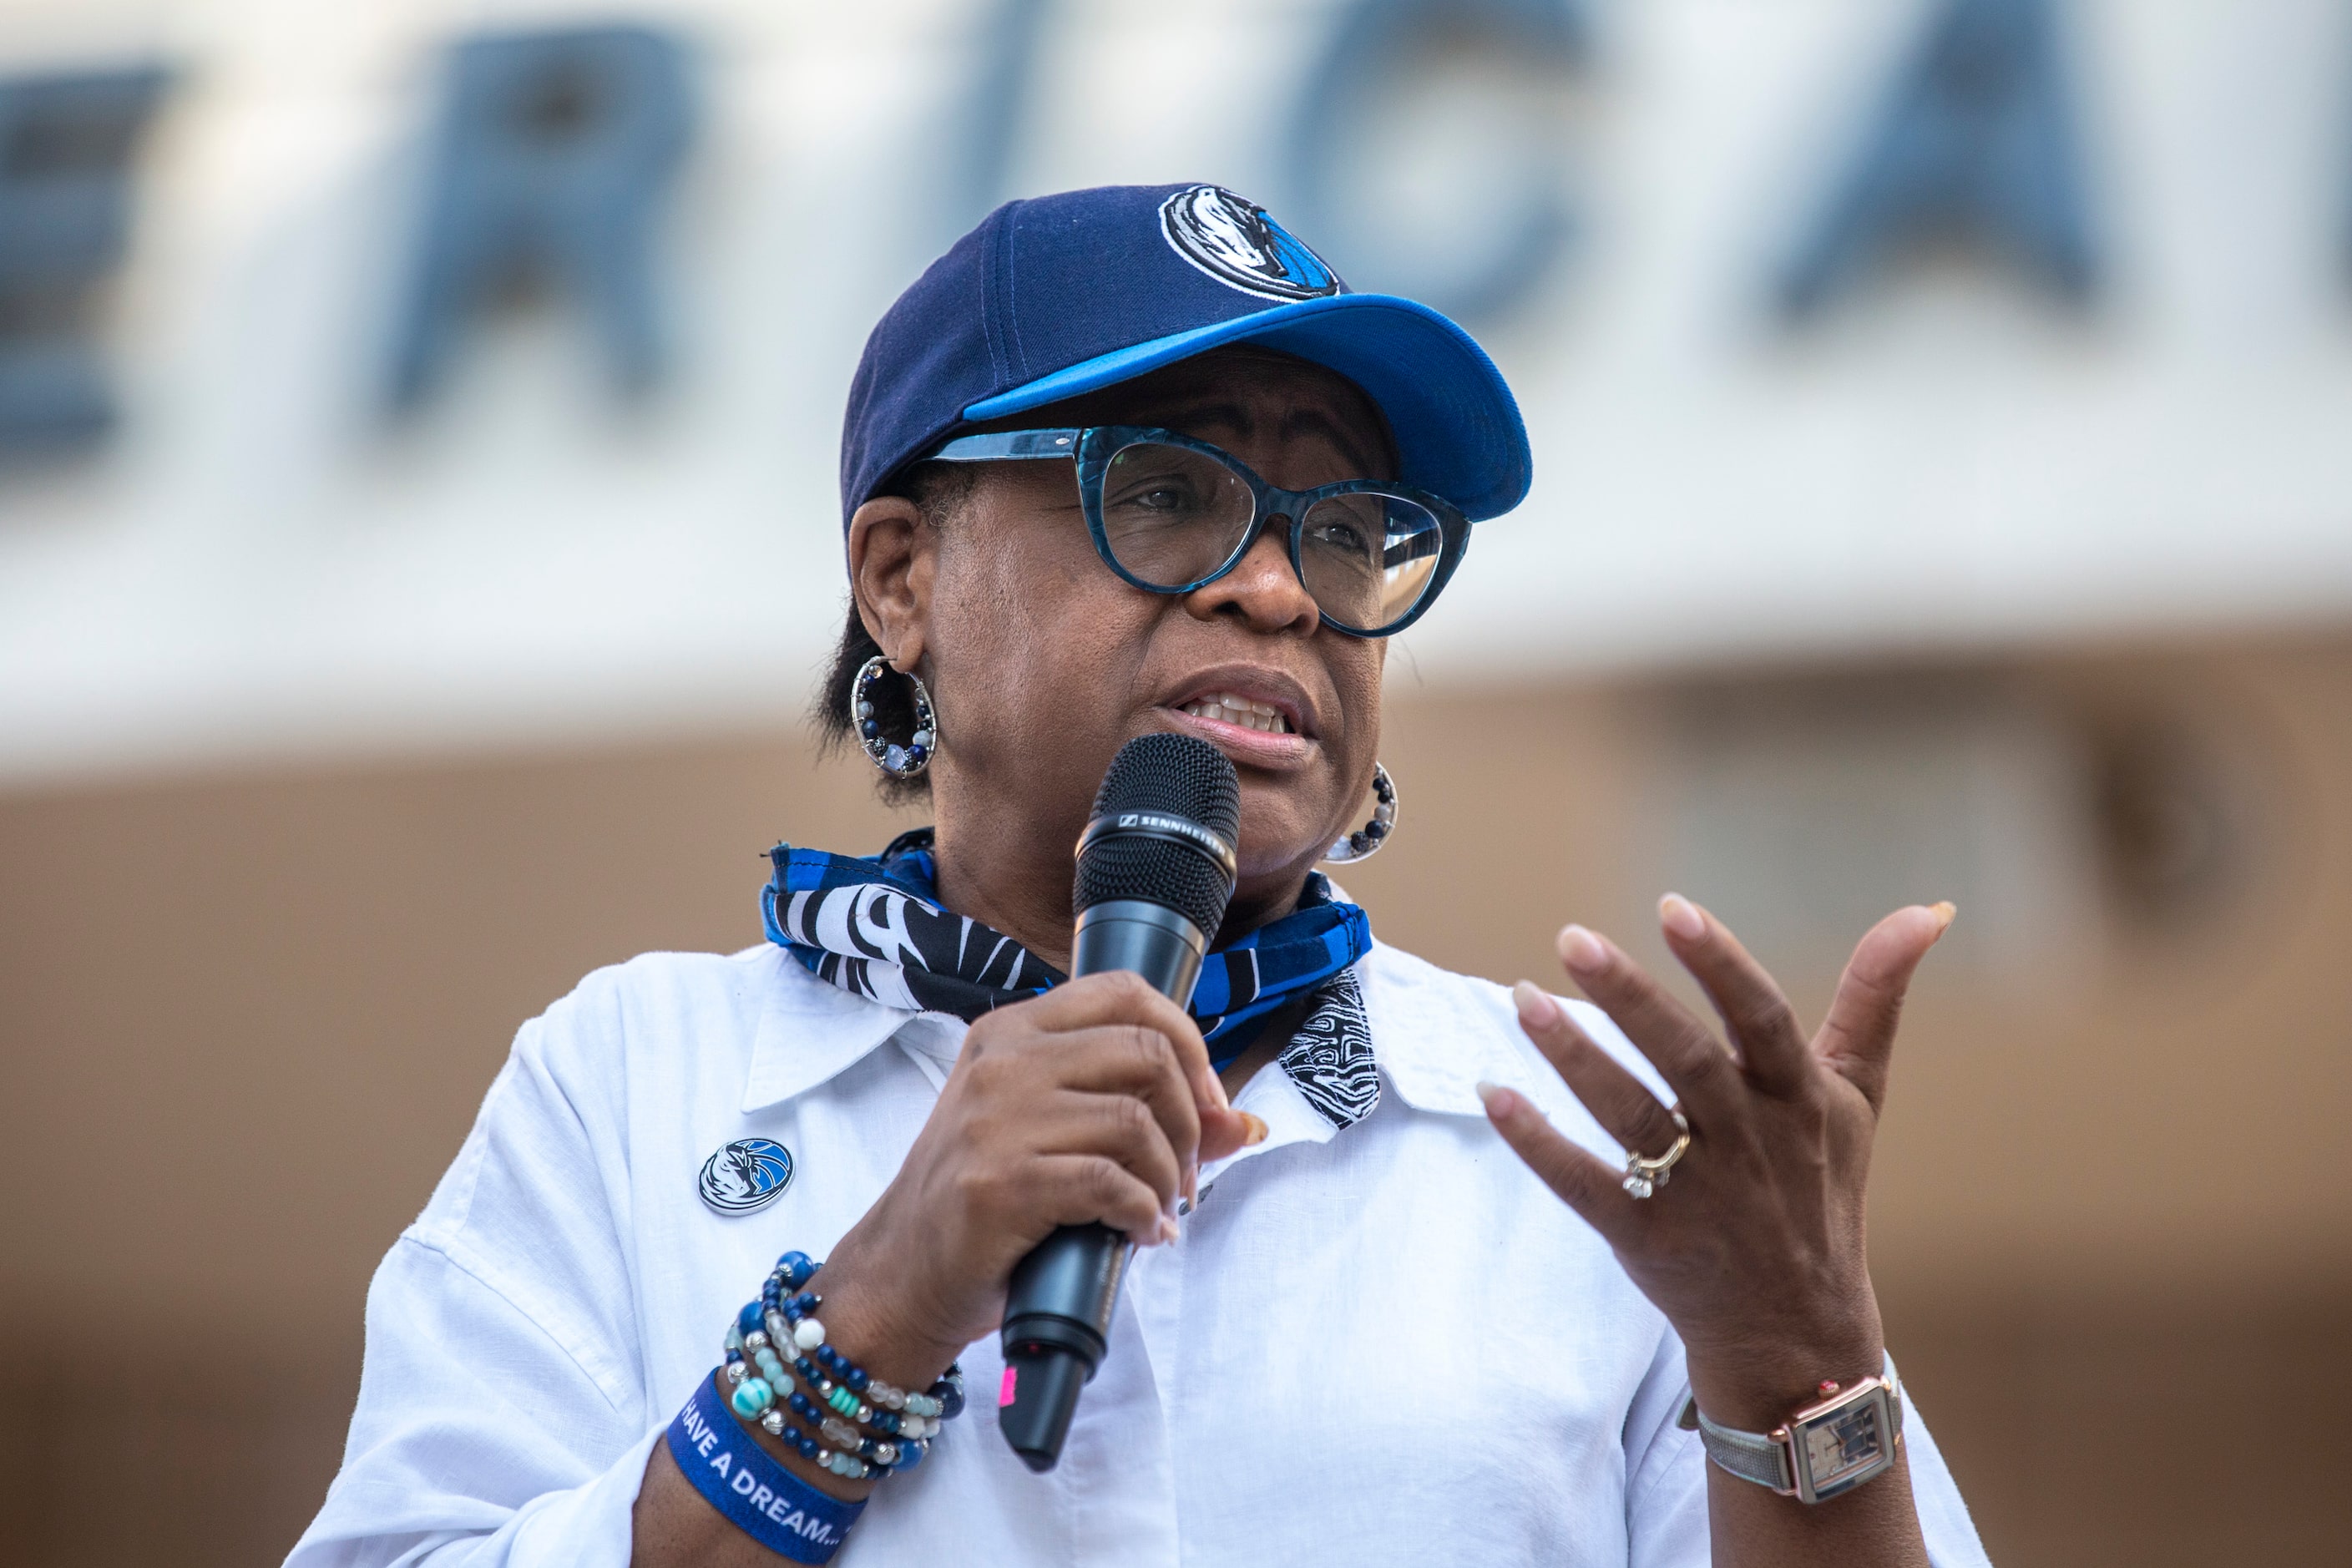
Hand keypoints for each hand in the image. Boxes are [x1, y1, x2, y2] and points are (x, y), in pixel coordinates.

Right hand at [816, 972, 1259, 1386]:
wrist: (902, 1274)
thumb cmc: (984, 1202)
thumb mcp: (1056, 1137)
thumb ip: (1146, 1118)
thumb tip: (1245, 1125)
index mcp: (1013, 1031)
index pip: (1126, 992)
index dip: (1188, 1041)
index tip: (1205, 1102)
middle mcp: (1003, 1061)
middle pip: (1145, 1051)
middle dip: (1189, 1118)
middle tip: (1182, 1172)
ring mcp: (996, 1119)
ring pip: (1135, 1121)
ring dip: (1167, 1176)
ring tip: (1157, 1210)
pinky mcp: (1000, 1183)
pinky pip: (1110, 1182)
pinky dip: (1144, 1214)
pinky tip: (1138, 1235)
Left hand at [1478, 894, 1953, 1428]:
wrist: (1798, 1330)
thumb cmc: (1820, 1186)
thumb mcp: (1858, 1095)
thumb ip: (1875, 998)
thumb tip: (1930, 908)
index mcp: (1799, 1099)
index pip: (1761, 1019)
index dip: (1721, 963)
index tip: (1673, 907)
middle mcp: (1751, 1144)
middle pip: (1686, 1061)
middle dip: (1632, 999)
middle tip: (1572, 938)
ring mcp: (1699, 1197)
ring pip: (1631, 1118)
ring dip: (1574, 1058)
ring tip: (1519, 998)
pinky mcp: (1649, 1241)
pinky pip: (1587, 1187)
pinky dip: (1539, 1145)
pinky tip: (1494, 1095)